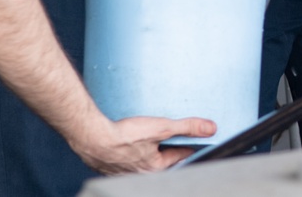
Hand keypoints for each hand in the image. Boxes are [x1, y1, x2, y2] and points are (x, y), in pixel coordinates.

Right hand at [70, 115, 215, 174]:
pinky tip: (131, 144)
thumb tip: (211, 129)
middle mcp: (141, 174)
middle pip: (163, 161)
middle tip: (176, 138)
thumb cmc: (124, 136)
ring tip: (153, 140)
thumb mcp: (162, 128)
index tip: (198, 137)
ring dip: (151, 151)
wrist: (91, 137)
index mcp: (155, 169)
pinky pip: (128, 160)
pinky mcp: (110, 166)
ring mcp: (124, 172)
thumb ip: (187, 127)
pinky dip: (133, 152)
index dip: (191, 144)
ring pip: (145, 161)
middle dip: (171, 150)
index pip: (181, 155)